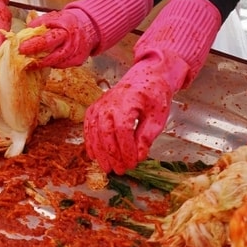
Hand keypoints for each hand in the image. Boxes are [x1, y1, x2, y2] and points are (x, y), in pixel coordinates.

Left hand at [18, 7, 97, 68]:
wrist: (89, 25)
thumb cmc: (68, 21)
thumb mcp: (54, 17)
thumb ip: (40, 23)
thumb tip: (26, 30)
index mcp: (65, 29)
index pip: (47, 39)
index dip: (34, 45)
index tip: (22, 48)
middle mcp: (72, 42)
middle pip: (54, 55)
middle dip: (38, 59)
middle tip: (25, 60)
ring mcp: (76, 53)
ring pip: (57, 62)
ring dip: (44, 63)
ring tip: (32, 63)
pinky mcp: (78, 60)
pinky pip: (63, 65)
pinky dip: (53, 64)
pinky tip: (46, 61)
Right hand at [82, 0, 221, 173]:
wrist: (146, 76)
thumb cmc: (154, 95)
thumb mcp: (158, 116)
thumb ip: (147, 136)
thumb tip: (139, 156)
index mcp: (127, 103)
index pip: (122, 131)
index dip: (126, 150)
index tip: (133, 163)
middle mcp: (109, 103)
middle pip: (106, 133)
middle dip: (113, 155)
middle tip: (120, 171)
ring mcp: (100, 105)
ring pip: (95, 132)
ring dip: (100, 152)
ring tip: (107, 168)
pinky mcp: (95, 108)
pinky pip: (88, 127)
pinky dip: (90, 142)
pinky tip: (94, 155)